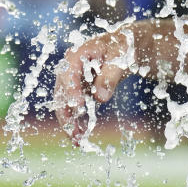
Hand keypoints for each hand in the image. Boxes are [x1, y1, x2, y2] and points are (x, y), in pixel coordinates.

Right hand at [53, 30, 130, 144]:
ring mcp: (73, 80)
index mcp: (78, 54)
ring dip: (69, 121)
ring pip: (65, 103)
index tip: (79, 106)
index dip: (71, 90)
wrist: (126, 47)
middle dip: (66, 114)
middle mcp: (70, 68)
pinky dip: (76, 120)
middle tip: (74, 132)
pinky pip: (74, 107)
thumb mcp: (120, 58)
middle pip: (61, 92)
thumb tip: (101, 98)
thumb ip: (110, 76)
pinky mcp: (79, 90)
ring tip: (77, 140)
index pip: (68, 73)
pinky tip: (80, 134)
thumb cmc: (123, 48)